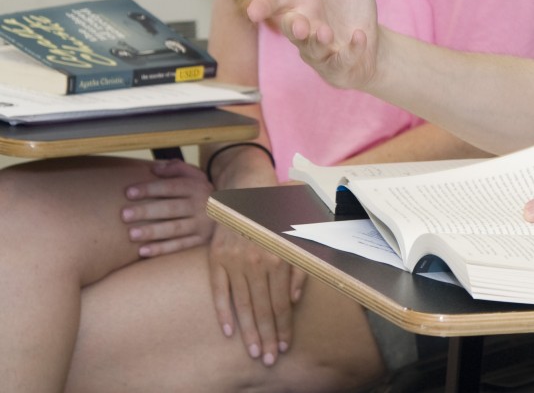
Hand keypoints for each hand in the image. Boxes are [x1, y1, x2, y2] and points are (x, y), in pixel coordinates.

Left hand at [121, 157, 214, 257]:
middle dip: (147, 211)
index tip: (128, 192)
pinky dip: (162, 249)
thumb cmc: (202, 191)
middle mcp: (200, 205)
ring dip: (153, 232)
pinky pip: (180, 245)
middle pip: (171, 208)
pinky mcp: (201, 240)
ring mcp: (201, 224)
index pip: (172, 186)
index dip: (150, 188)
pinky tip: (143, 251)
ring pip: (175, 228)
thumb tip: (154, 169)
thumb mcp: (196, 176)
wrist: (231, 210)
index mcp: (197, 187)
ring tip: (132, 234)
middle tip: (125, 215)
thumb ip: (176, 169)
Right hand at [209, 217, 306, 367]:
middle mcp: (258, 261)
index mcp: (280, 257)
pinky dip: (223, 312)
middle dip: (267, 336)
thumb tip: (293, 300)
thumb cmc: (279, 216)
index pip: (282, 302)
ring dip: (248, 331)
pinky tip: (229, 331)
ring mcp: (235, 261)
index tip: (284, 346)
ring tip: (253, 351)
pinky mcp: (216, 258)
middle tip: (267, 359)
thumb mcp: (298, 237)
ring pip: (243, 304)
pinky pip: (219, 291)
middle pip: (263, 308)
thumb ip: (300, 268)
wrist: (248, 190)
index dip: (283, 326)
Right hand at [245, 0, 381, 91]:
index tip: (253, 10)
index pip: (275, 2)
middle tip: (300, 22)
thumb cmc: (351, 4)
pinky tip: (359, 36)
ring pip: (310, 48)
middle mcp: (305, 26)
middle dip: (293, 27)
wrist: (373, 41)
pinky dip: (350, 48)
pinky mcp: (338, 64)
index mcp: (301, 2)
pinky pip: (340, 59)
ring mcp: (319, 49)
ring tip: (324, 31)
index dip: (264, 6)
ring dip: (315, 40)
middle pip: (290, 28)